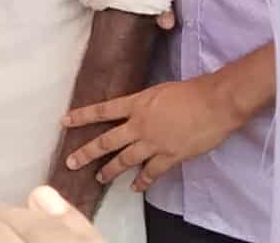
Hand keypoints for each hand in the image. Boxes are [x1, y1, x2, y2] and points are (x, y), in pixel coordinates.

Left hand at [61, 74, 243, 190]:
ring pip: (125, 160)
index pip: (102, 110)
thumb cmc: (190, 91)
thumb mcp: (158, 91)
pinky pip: (152, 173)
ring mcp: (153, 143)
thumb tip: (136, 110)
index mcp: (136, 104)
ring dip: (110, 170)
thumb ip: (144, 103)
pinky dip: (142, 182)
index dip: (82, 116)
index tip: (64, 121)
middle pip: (107, 141)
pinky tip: (135, 188)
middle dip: (87, 152)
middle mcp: (139, 125)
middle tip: (71, 162)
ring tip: (99, 178)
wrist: (214, 103)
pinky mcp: (170, 156)